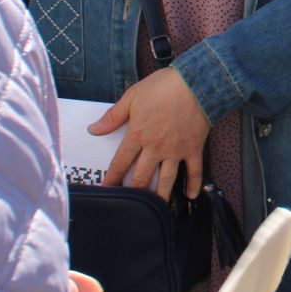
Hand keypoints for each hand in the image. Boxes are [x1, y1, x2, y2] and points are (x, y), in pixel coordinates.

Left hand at [94, 69, 211, 199]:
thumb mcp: (133, 96)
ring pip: (166, 180)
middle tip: (128, 205)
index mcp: (138, 135)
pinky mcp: (193, 148)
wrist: (197, 82)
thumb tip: (93, 129)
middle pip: (142, 177)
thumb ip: (113, 116)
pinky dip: (193, 184)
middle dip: (133, 192)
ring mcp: (176, 150)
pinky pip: (194, 171)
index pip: (120, 163)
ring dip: (160, 196)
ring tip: (155, 209)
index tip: (106, 190)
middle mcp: (156, 147)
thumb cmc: (164, 87)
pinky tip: (190, 196)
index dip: (112, 179)